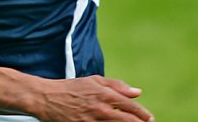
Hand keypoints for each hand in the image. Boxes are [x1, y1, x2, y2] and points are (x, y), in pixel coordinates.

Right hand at [38, 75, 152, 121]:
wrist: (47, 97)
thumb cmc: (72, 87)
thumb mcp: (95, 80)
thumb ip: (117, 85)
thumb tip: (138, 92)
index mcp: (105, 94)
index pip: (130, 106)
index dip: (143, 114)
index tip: (149, 119)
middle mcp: (100, 109)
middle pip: (128, 121)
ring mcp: (92, 121)